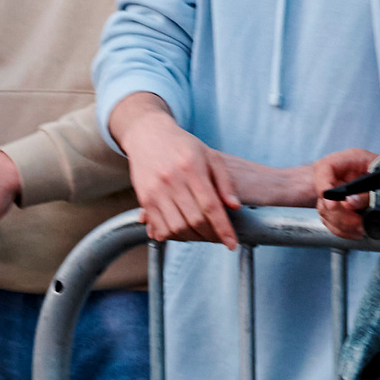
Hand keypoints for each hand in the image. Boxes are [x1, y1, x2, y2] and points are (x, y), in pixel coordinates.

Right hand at [112, 95, 241, 247]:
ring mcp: (156, 191)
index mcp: (192, 168)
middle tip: (219, 239)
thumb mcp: (210, 156)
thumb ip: (225, 182)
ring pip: (176, 227)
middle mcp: (172, 180)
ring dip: (192, 238)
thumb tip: (235, 207)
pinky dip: (172, 236)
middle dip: (210, 235)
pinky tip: (183, 234)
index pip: (210, 205)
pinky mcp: (144, 199)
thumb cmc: (184, 146)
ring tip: (203, 236)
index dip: (223, 228)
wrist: (148, 135)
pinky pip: (158, 227)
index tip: (232, 244)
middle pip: (194, 220)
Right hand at [309, 149, 379, 240]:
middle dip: (340, 214)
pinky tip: (355, 231)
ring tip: (360, 229)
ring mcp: (332, 191)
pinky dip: (342, 229)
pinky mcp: (334, 206)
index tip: (332, 205)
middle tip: (357, 223)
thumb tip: (350, 203)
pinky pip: (330, 220)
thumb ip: (367, 190)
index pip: (324, 169)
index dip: (323, 186)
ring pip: (325, 211)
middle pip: (324, 197)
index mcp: (345, 160)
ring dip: (342, 224)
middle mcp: (334, 176)